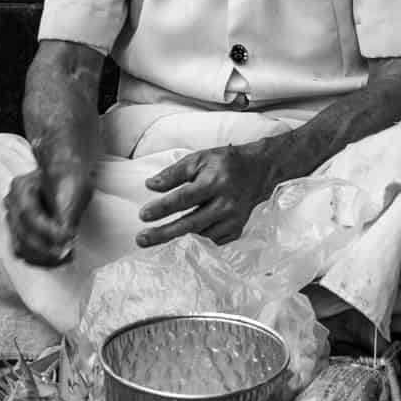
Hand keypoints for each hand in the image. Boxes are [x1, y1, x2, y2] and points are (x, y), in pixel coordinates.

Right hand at [6, 153, 92, 266]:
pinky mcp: (18, 233)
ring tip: (66, 256)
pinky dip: (40, 259)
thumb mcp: (72, 189)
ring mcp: (13, 219)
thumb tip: (64, 236)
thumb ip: (67, 212)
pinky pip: (23, 252)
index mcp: (21, 187)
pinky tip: (58, 259)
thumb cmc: (70, 178)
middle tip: (67, 252)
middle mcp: (12, 203)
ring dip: (43, 256)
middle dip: (45, 247)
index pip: (28, 213)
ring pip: (20, 246)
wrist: (66, 176)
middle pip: (22, 232)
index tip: (67, 237)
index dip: (46, 230)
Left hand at [136, 144, 279, 246]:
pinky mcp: (236, 230)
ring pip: (200, 236)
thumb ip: (174, 173)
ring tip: (155, 239)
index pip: (184, 199)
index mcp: (215, 183)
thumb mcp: (199, 159)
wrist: (259, 171)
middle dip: (164, 234)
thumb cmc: (225, 163)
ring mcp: (233, 220)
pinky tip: (181, 239)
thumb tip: (150, 186)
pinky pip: (211, 241)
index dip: (162, 208)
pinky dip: (195, 241)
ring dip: (177, 239)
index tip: (143, 215)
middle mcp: (225, 204)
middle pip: (191, 224)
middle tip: (141, 240)